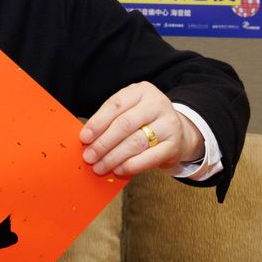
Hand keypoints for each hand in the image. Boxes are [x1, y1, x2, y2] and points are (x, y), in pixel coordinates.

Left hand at [80, 82, 203, 177]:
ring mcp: (168, 124)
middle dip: (103, 143)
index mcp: (141, 91)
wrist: (177, 132)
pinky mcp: (174, 145)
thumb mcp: (129, 111)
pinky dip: (130, 166)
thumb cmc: (144, 121)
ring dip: (113, 157)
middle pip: (124, 125)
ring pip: (135, 142)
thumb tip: (87, 140)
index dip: (98, 122)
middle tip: (89, 157)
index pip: (115, 104)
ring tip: (99, 167)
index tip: (84, 138)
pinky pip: (149, 158)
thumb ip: (110, 121)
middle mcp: (157, 104)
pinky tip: (118, 170)